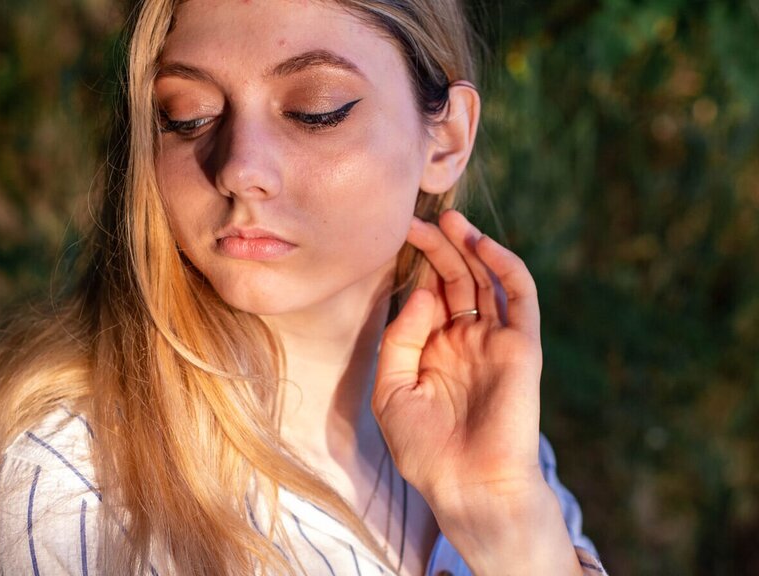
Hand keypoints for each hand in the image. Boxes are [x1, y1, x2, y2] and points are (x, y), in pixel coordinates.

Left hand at [372, 209, 543, 512]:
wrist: (467, 487)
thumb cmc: (425, 450)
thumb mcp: (391, 391)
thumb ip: (399, 339)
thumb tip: (420, 293)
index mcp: (434, 351)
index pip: (428, 295)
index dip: (414, 267)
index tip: (392, 238)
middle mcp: (465, 341)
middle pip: (455, 280)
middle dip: (437, 248)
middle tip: (414, 219)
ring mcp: (494, 341)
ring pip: (486, 280)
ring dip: (469, 247)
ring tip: (446, 218)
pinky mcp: (522, 346)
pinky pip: (519, 297)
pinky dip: (504, 266)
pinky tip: (481, 244)